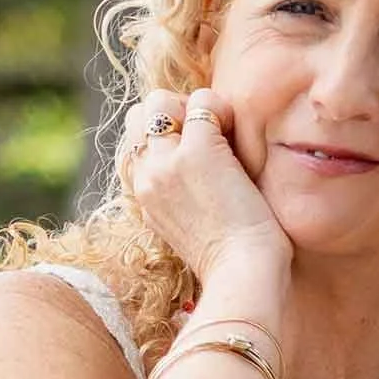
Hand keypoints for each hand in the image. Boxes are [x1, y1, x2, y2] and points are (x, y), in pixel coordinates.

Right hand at [119, 87, 291, 311]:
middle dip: (173, 114)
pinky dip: (223, 109)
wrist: (242, 277)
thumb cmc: (232, 262)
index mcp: (143, 197)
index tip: (198, 154)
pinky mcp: (198, 152)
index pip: (135, 142)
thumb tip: (201, 174)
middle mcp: (146, 177)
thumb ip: (182, 198)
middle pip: (140, 116)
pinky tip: (239, 135)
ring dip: (195, 108)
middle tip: (210, 136)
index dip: (166, 135)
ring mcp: (167, 163)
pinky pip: (202, 102)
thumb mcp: (191, 229)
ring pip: (160, 101)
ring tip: (224, 135)